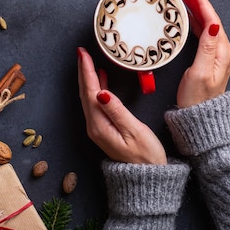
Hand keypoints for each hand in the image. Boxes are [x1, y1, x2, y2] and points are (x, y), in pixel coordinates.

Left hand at [77, 47, 166, 164]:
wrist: (146, 178)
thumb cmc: (145, 155)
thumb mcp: (133, 130)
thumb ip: (116, 110)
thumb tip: (102, 92)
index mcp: (99, 125)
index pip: (91, 91)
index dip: (87, 71)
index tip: (83, 54)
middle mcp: (94, 126)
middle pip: (86, 93)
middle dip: (84, 71)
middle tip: (82, 52)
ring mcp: (98, 128)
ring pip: (89, 98)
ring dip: (89, 79)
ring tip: (89, 61)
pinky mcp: (104, 129)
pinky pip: (96, 104)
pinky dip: (97, 89)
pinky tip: (102, 81)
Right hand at [177, 0, 229, 107]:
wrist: (201, 121)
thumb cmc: (197, 100)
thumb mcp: (200, 73)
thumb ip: (206, 48)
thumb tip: (212, 24)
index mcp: (222, 51)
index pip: (212, 19)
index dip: (201, 2)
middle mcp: (223, 51)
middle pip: (211, 19)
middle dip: (199, 1)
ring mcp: (217, 55)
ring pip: (207, 25)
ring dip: (197, 9)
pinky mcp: (210, 60)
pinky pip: (204, 34)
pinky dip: (196, 22)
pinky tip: (189, 17)